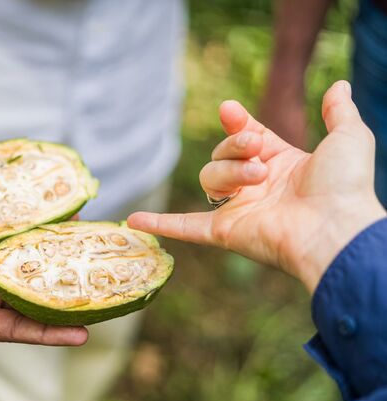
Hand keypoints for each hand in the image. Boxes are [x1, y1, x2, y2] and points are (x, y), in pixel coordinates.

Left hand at [0, 135, 87, 345]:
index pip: (21, 228)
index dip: (49, 220)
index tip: (79, 209)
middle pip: (35, 263)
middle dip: (67, 257)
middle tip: (101, 247)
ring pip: (36, 298)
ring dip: (68, 297)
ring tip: (106, 293)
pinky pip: (20, 330)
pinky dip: (50, 333)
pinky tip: (82, 332)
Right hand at [128, 81, 385, 292]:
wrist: (336, 226)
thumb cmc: (345, 185)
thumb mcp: (349, 137)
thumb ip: (339, 112)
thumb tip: (336, 87)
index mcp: (282, 166)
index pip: (247, 137)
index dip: (238, 124)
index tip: (231, 110)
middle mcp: (257, 188)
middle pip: (224, 154)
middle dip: (237, 146)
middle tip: (258, 152)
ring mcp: (239, 210)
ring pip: (210, 178)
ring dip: (230, 172)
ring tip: (258, 181)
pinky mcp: (225, 232)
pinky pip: (186, 226)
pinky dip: (159, 224)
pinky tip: (133, 221)